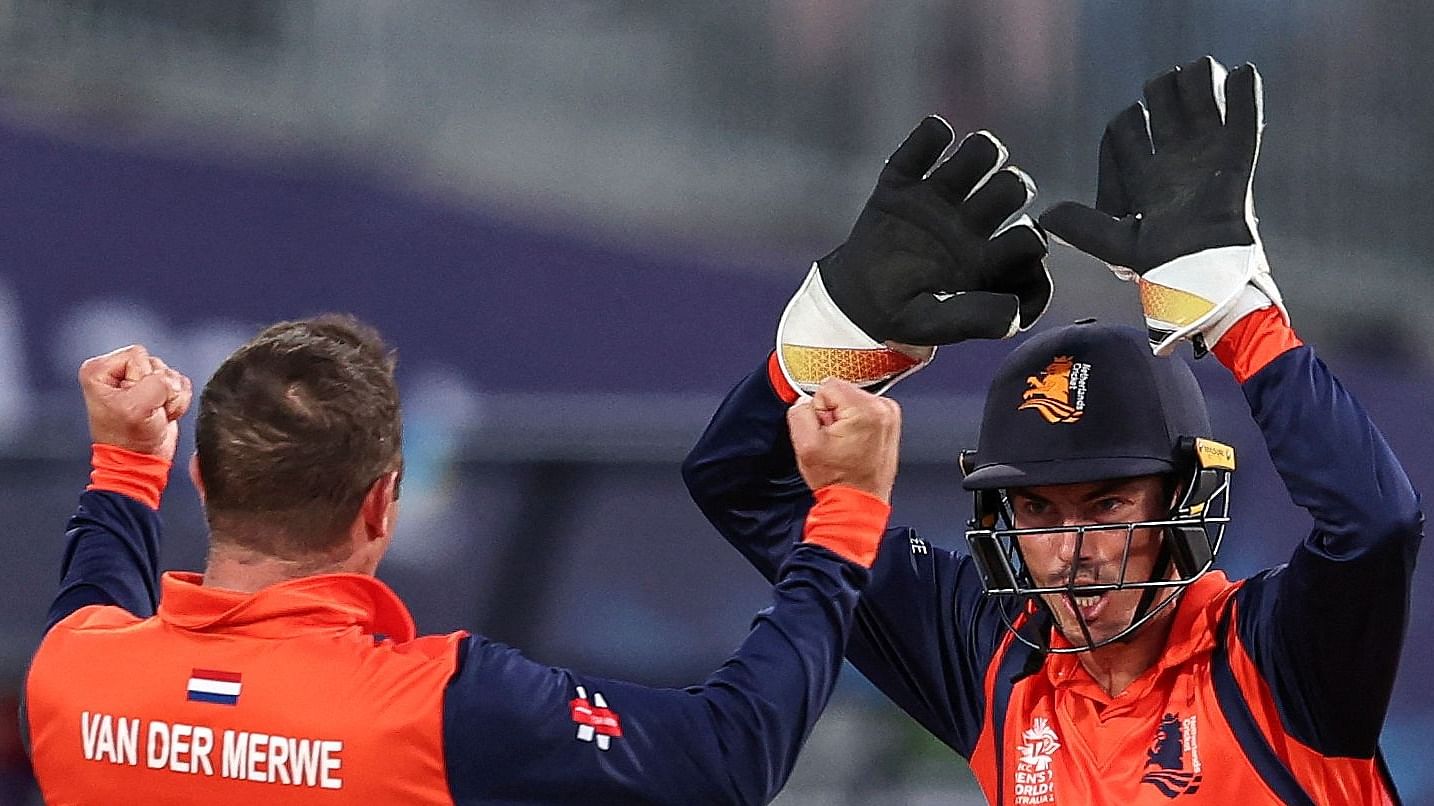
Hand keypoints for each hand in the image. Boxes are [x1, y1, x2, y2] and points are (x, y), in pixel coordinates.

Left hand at [78, 345, 193, 460]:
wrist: (140, 461)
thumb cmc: (128, 439)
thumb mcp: (138, 407)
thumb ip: (159, 384)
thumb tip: (173, 381)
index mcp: (100, 370)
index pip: (138, 355)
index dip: (143, 379)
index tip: (135, 402)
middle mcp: (117, 372)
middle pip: (155, 363)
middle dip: (159, 389)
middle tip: (147, 411)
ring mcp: (138, 381)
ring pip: (170, 374)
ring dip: (170, 397)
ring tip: (155, 415)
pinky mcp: (157, 391)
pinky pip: (180, 383)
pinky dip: (178, 401)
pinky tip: (164, 414)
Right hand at [775, 116, 1049, 394]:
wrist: (853, 300)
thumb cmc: (902, 313)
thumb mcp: (932, 324)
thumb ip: (971, 319)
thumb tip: (1011, 312)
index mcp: (989, 259)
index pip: (1031, 241)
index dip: (1029, 241)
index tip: (1006, 250)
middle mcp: (973, 222)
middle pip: (1014, 187)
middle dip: (1010, 188)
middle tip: (980, 208)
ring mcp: (940, 197)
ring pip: (982, 154)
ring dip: (981, 151)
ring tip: (955, 172)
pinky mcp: (904, 180)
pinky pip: (927, 141)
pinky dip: (931, 134)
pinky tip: (933, 138)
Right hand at [787, 379, 900, 502]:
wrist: (858, 502)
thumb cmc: (839, 480)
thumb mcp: (806, 446)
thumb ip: (799, 414)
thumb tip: (803, 401)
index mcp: (866, 410)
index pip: (828, 386)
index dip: (819, 409)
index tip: (826, 431)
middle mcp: (883, 408)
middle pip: (841, 392)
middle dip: (832, 414)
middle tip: (835, 441)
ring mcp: (889, 416)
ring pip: (851, 401)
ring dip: (844, 420)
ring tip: (845, 445)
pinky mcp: (890, 423)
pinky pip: (863, 411)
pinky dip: (855, 425)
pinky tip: (854, 445)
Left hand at [1040, 56, 1284, 355]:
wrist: (1208, 281)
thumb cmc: (1162, 270)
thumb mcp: (1117, 245)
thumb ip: (1083, 228)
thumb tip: (1044, 218)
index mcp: (1142, 178)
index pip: (1126, 130)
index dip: (1124, 122)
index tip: (1129, 125)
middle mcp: (1174, 163)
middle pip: (1164, 104)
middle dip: (1163, 89)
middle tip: (1165, 90)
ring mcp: (1207, 159)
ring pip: (1201, 102)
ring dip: (1200, 80)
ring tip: (1201, 75)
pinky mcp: (1239, 162)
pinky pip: (1244, 120)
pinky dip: (1245, 94)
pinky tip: (1243, 73)